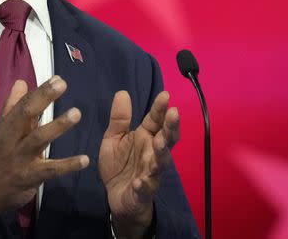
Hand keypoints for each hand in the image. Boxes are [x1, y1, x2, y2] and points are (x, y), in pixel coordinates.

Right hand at [0, 76, 89, 235]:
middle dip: (44, 98)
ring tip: (76, 114)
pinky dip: (68, 165)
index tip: (58, 79)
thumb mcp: (2, 130)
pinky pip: (51, 170)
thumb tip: (22, 82)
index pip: (24, 104)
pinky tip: (84, 160)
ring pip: (38, 139)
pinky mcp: (30, 177)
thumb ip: (13, 106)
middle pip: (26, 115)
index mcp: (7, 126)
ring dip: (57, 126)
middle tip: (62, 85)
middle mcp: (12, 139)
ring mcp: (21, 158)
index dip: (40, 90)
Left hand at [98, 90, 179, 238]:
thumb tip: (122, 92)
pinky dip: (143, 185)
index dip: (160, 108)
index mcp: (146, 137)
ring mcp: (150, 173)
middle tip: (174, 113)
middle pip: (166, 139)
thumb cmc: (120, 164)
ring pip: (161, 162)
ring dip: (161, 153)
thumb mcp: (114, 138)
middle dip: (171, 127)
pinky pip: (145, 188)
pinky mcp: (143, 192)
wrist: (117, 196)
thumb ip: (119, 119)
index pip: (156, 120)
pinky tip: (139, 181)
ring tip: (159, 142)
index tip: (165, 95)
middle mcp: (153, 153)